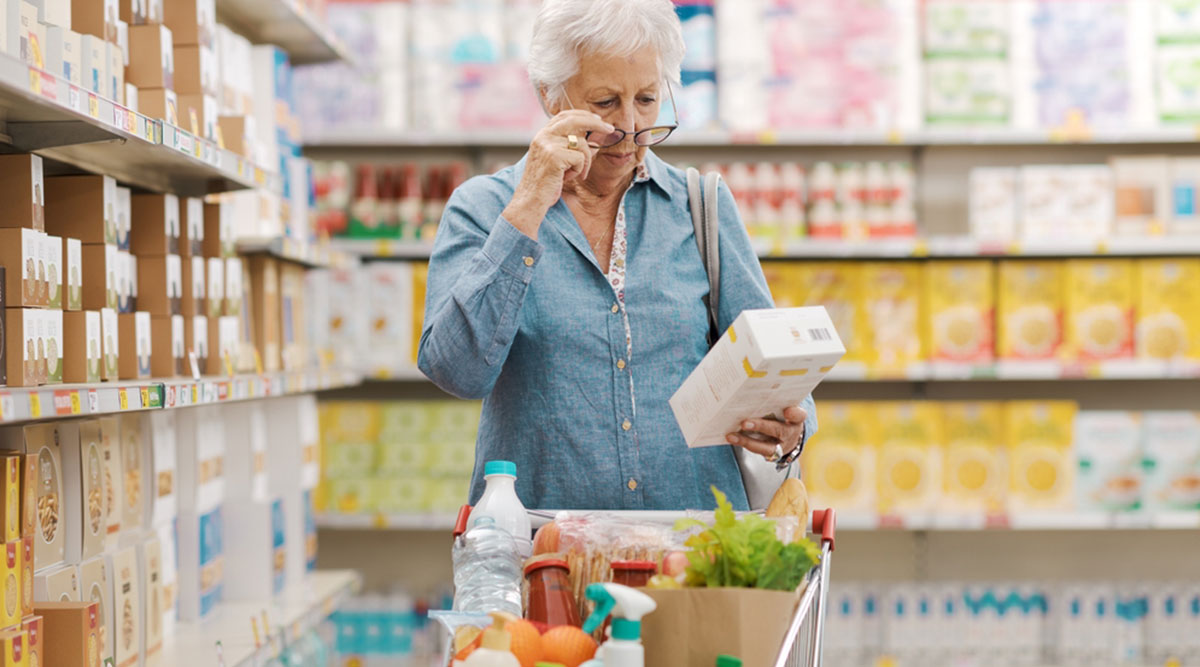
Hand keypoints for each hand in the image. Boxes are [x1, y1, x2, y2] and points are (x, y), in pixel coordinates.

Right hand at [502, 110, 613, 238]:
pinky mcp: (555, 156)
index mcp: (542, 135)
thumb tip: (593, 138)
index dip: (583, 115)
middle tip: (609, 129)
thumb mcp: (556, 161)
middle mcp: (543, 136)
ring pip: (582, 144)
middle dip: (595, 123)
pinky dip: (579, 170)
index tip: (597, 119)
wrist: (530, 201)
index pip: (564, 116)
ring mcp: (548, 145)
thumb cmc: (544, 184)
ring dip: (585, 161)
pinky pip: (580, 158)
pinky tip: (567, 179)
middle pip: (575, 120)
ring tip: (576, 174)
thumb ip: (569, 147)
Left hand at [726, 406, 807, 460]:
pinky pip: (756, 451)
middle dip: (761, 427)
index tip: (787, 411)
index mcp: (796, 419)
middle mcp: (790, 433)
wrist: (788, 437)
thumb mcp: (784, 407)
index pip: (799, 415)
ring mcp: (781, 446)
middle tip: (744, 423)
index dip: (794, 414)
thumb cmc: (783, 416)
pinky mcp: (770, 454)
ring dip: (747, 441)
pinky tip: (732, 438)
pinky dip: (743, 443)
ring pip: (766, 447)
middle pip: (778, 431)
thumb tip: (753, 390)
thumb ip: (775, 402)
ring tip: (731, 436)